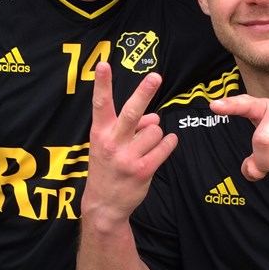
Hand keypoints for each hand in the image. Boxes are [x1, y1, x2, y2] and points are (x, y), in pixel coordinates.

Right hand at [82, 62, 176, 223]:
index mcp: (100, 133)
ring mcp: (127, 158)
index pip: (101, 104)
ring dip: (156, 135)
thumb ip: (129, 127)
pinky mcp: (143, 171)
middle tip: (155, 76)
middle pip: (131, 113)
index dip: (102, 83)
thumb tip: (155, 118)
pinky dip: (168, 144)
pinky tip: (162, 147)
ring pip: (155, 131)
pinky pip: (165, 147)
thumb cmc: (107, 168)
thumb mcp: (109, 145)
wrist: (104, 206)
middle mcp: (112, 143)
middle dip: (143, 93)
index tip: (102, 64)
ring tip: (147, 146)